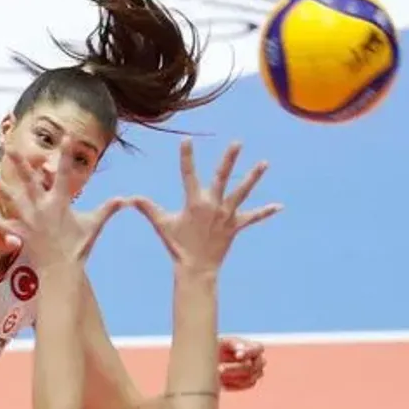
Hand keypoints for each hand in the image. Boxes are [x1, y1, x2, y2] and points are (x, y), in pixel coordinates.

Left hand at [0, 147, 124, 264]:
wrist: (63, 270)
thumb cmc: (79, 247)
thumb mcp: (94, 225)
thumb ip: (108, 209)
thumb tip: (126, 199)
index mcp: (61, 201)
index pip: (64, 173)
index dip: (67, 154)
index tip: (67, 137)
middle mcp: (43, 207)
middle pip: (29, 180)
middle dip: (20, 163)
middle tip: (11, 147)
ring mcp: (30, 219)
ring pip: (12, 198)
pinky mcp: (21, 232)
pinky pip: (3, 226)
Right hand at [131, 139, 281, 272]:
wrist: (196, 268)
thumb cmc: (177, 246)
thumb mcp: (162, 225)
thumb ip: (148, 208)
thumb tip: (129, 198)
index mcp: (194, 202)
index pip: (188, 174)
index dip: (187, 157)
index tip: (187, 140)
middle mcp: (212, 205)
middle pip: (222, 177)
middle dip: (229, 159)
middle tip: (238, 142)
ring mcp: (226, 215)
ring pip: (242, 192)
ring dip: (253, 177)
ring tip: (265, 163)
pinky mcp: (236, 226)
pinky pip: (253, 218)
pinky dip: (265, 212)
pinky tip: (279, 206)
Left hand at [218, 337, 265, 390]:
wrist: (214, 361)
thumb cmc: (220, 348)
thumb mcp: (224, 342)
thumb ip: (234, 344)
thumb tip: (241, 348)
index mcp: (254, 347)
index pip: (258, 349)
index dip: (249, 353)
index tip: (237, 355)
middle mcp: (259, 360)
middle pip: (253, 367)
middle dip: (235, 369)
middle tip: (219, 368)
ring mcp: (256, 373)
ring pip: (249, 378)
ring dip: (231, 377)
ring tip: (217, 374)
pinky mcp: (250, 383)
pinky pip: (243, 386)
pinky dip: (232, 384)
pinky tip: (220, 380)